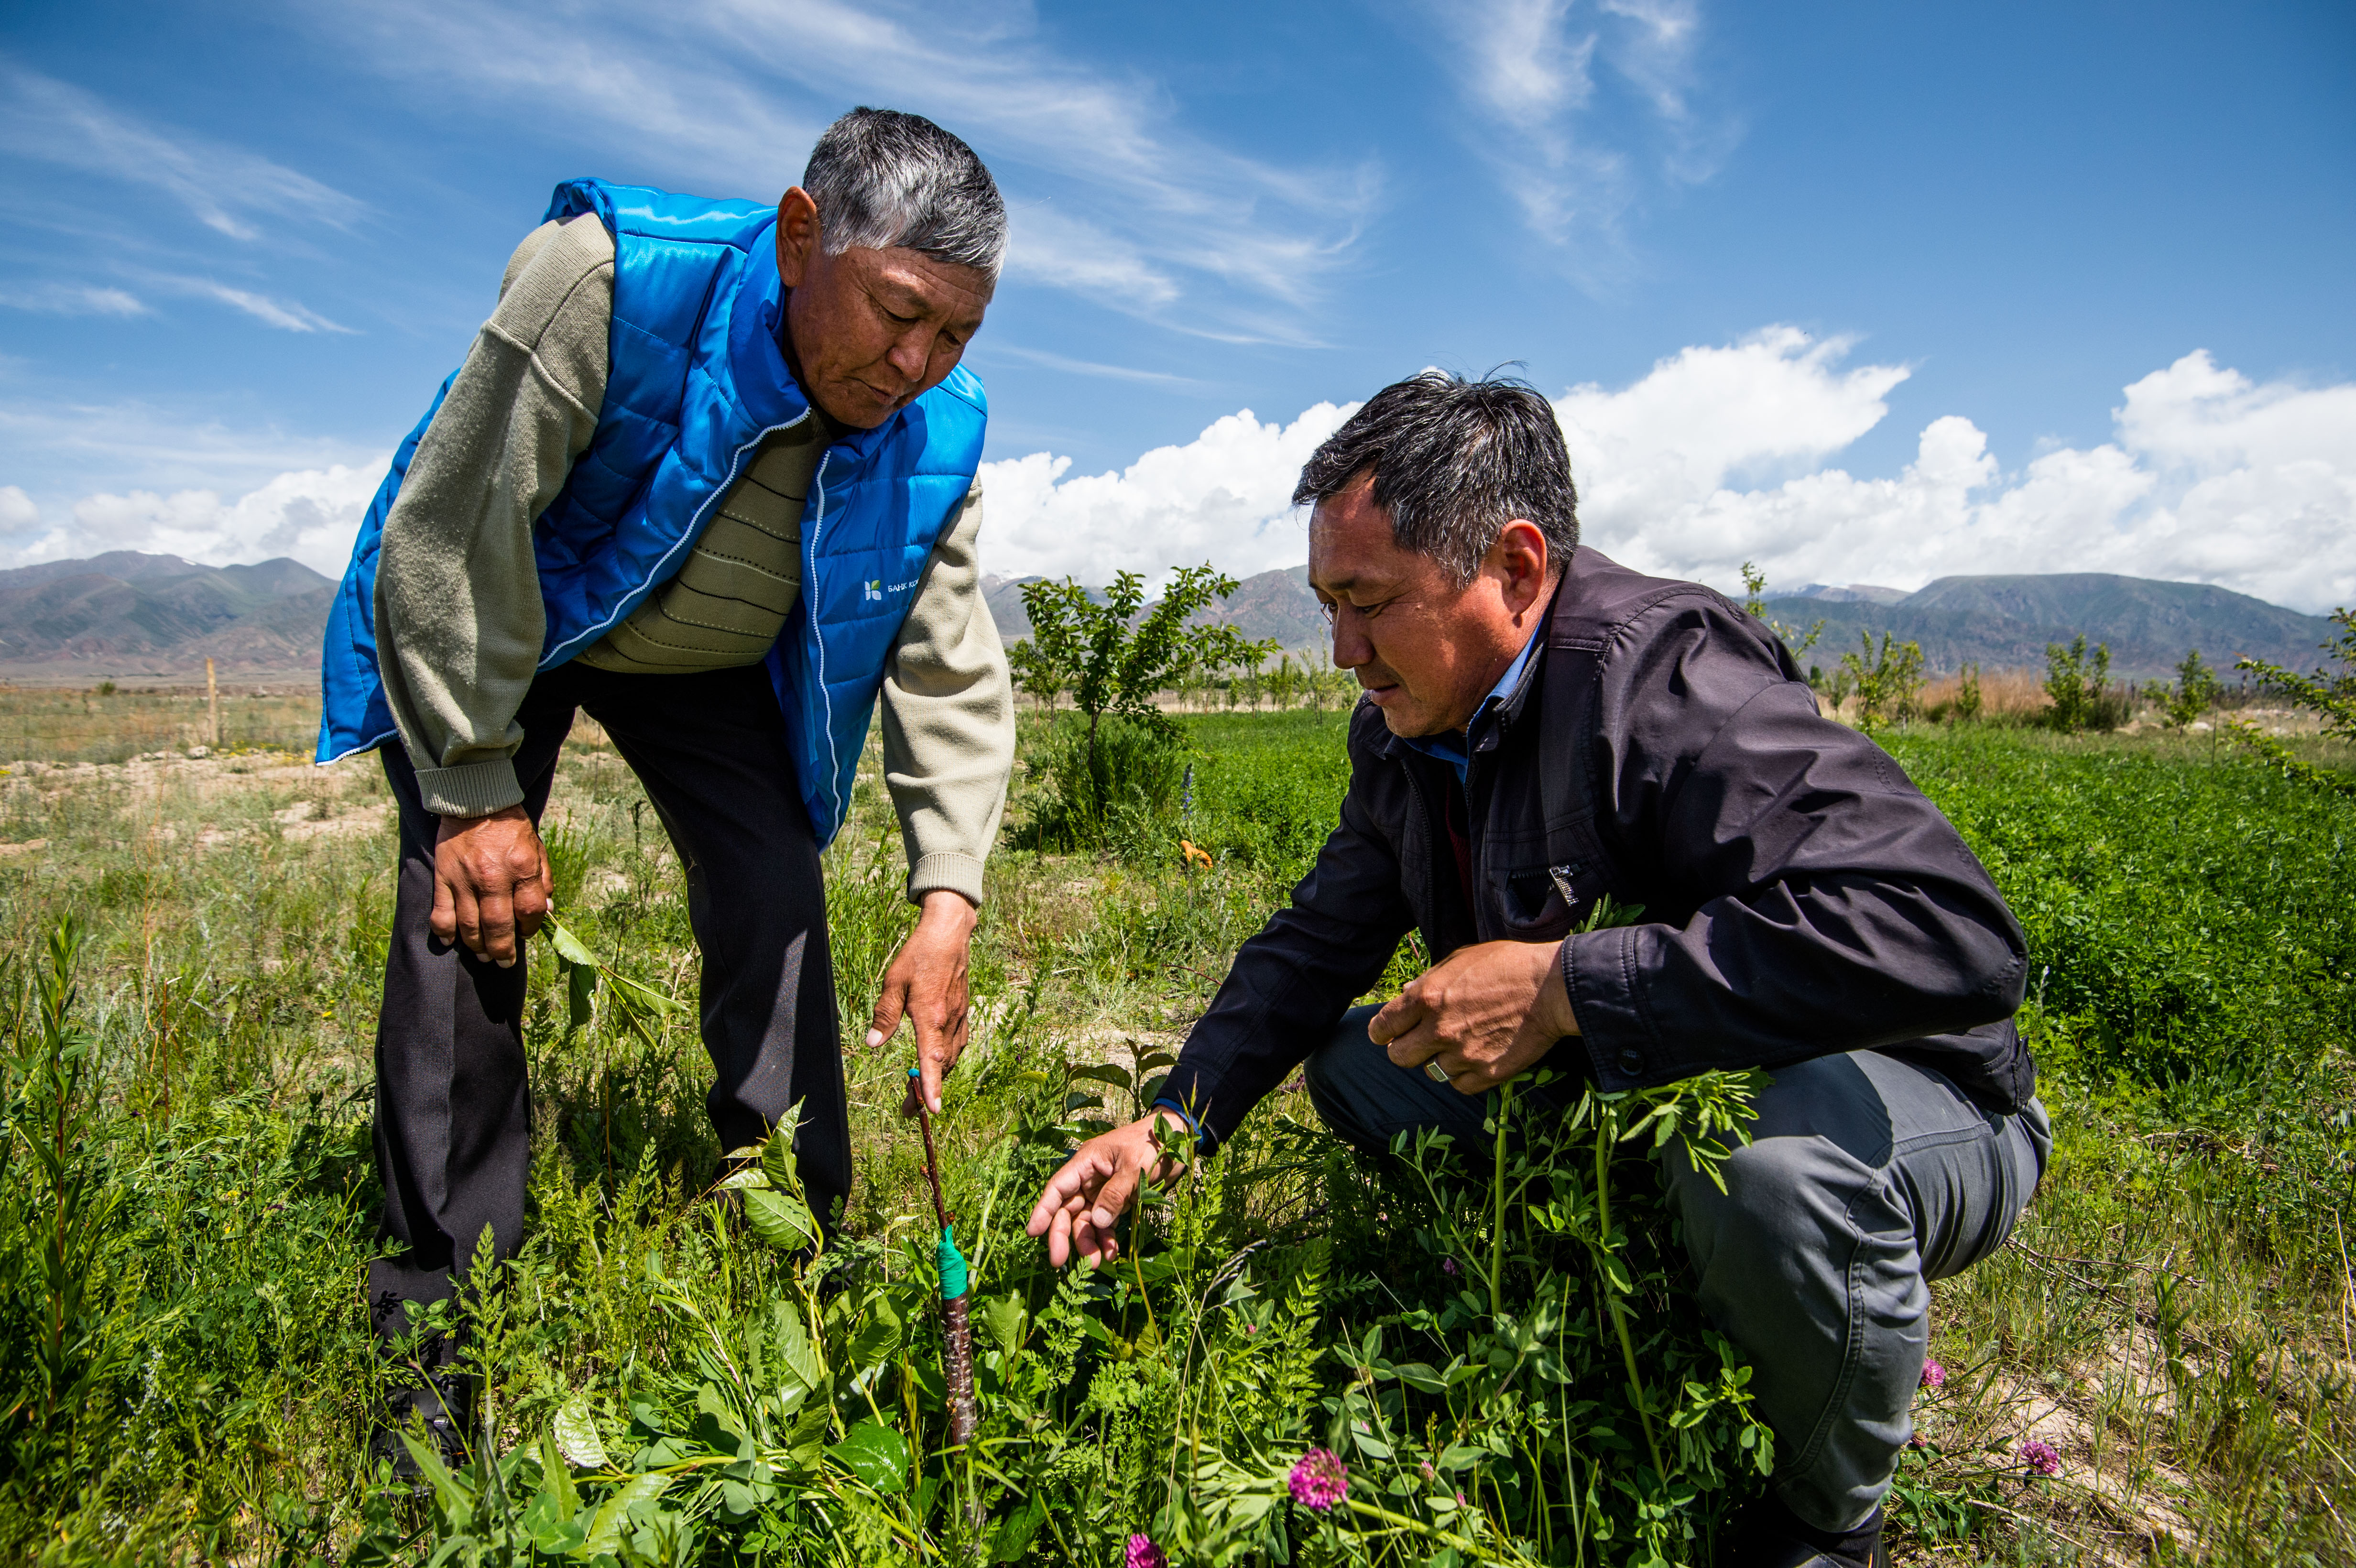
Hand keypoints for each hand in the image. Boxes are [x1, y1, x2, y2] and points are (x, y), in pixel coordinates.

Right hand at [431, 805, 550, 968]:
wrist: (474, 801)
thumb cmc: (510, 827)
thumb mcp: (536, 848)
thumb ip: (543, 879)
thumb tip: (545, 912)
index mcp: (521, 867)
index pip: (529, 910)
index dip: (529, 929)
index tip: (526, 933)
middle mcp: (493, 875)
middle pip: (498, 925)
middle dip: (502, 950)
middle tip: (503, 962)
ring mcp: (464, 878)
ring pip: (469, 925)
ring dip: (477, 946)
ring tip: (483, 955)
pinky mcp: (443, 876)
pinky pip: (441, 912)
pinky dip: (445, 932)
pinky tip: (451, 942)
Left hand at [871, 890, 979, 1115]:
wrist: (950, 934)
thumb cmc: (920, 955)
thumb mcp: (894, 981)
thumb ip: (885, 1014)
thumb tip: (874, 1042)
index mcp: (930, 1015)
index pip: (931, 1058)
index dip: (931, 1086)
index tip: (933, 1109)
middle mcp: (949, 1020)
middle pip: (941, 1065)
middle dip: (926, 1090)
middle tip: (909, 1107)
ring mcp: (959, 1017)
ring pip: (952, 1057)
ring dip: (938, 1077)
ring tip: (920, 1090)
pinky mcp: (963, 1012)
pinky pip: (958, 1044)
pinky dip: (948, 1060)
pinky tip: (939, 1061)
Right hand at [1024, 1110, 1190, 1267]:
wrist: (1177, 1139)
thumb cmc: (1152, 1143)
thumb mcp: (1134, 1166)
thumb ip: (1115, 1194)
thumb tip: (1097, 1222)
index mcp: (1086, 1163)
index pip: (1058, 1188)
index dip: (1043, 1210)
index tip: (1033, 1233)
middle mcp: (1089, 1179)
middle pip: (1067, 1210)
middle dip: (1063, 1236)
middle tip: (1060, 1263)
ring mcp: (1102, 1192)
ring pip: (1085, 1222)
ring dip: (1087, 1242)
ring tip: (1096, 1262)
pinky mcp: (1118, 1203)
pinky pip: (1105, 1224)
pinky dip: (1106, 1239)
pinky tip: (1111, 1253)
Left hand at [1369, 938, 1579, 1093]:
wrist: (1552, 988)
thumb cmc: (1507, 965)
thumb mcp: (1461, 959)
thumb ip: (1429, 980)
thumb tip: (1405, 993)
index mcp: (1427, 997)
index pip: (1383, 1027)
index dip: (1382, 1031)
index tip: (1386, 1033)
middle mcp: (1439, 1029)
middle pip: (1399, 1057)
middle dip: (1404, 1049)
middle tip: (1418, 1042)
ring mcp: (1463, 1055)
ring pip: (1431, 1072)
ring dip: (1439, 1060)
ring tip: (1459, 1044)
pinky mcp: (1486, 1074)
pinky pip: (1459, 1085)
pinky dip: (1463, 1075)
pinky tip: (1475, 1057)